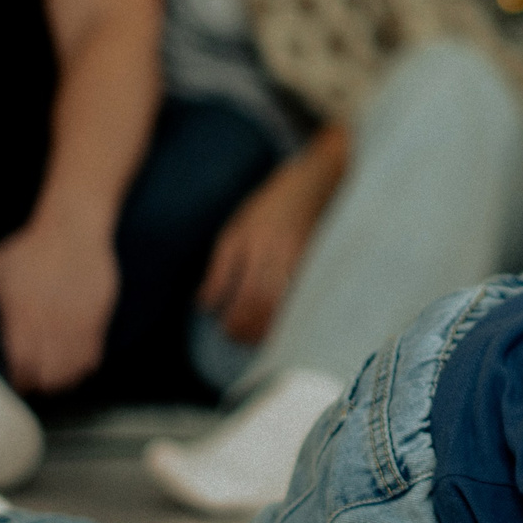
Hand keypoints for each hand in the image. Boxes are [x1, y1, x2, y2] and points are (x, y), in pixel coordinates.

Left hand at [0, 219, 117, 393]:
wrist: (71, 230)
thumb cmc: (28, 250)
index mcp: (22, 319)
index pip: (20, 369)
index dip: (17, 381)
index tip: (14, 380)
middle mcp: (50, 327)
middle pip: (47, 378)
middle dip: (39, 384)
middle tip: (34, 380)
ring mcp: (76, 325)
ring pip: (72, 373)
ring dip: (61, 379)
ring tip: (54, 375)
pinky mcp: (97, 320)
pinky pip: (92, 358)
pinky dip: (82, 367)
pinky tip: (74, 362)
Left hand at [200, 144, 341, 344]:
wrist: (313, 186)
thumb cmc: (268, 208)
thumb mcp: (235, 231)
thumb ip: (220, 269)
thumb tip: (205, 304)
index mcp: (255, 244)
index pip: (242, 293)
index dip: (233, 318)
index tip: (224, 328)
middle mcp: (279, 254)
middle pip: (263, 304)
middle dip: (248, 328)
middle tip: (237, 337)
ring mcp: (302, 262)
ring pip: (285, 306)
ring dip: (268, 328)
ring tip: (255, 337)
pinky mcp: (317, 267)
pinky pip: (302, 299)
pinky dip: (289, 316)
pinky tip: (281, 324)